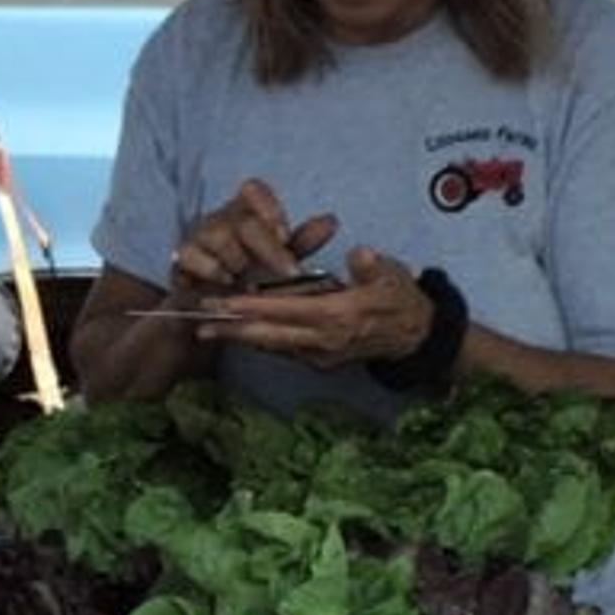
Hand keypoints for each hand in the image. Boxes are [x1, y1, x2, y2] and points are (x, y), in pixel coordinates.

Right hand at [159, 177, 328, 313]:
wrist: (209, 311)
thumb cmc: (246, 278)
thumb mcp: (278, 261)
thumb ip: (301, 242)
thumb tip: (331, 221)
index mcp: (245, 212)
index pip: (254, 190)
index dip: (269, 208)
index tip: (284, 235)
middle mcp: (221, 218)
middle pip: (245, 221)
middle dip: (269, 249)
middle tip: (288, 272)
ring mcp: (198, 236)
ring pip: (218, 236)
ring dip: (238, 260)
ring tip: (248, 281)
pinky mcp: (181, 257)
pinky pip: (192, 255)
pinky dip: (211, 270)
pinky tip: (225, 283)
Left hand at [197, 244, 432, 371]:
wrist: (415, 336)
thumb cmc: (400, 297)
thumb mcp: (392, 275)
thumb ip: (372, 266)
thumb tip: (359, 253)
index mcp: (337, 316)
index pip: (286, 309)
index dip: (253, 306)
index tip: (223, 302)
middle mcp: (323, 341)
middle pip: (269, 335)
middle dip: (233, 330)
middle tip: (198, 323)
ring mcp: (320, 355)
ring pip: (272, 346)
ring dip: (240, 339)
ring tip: (207, 332)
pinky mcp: (320, 361)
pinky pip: (283, 350)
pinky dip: (259, 342)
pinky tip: (238, 335)